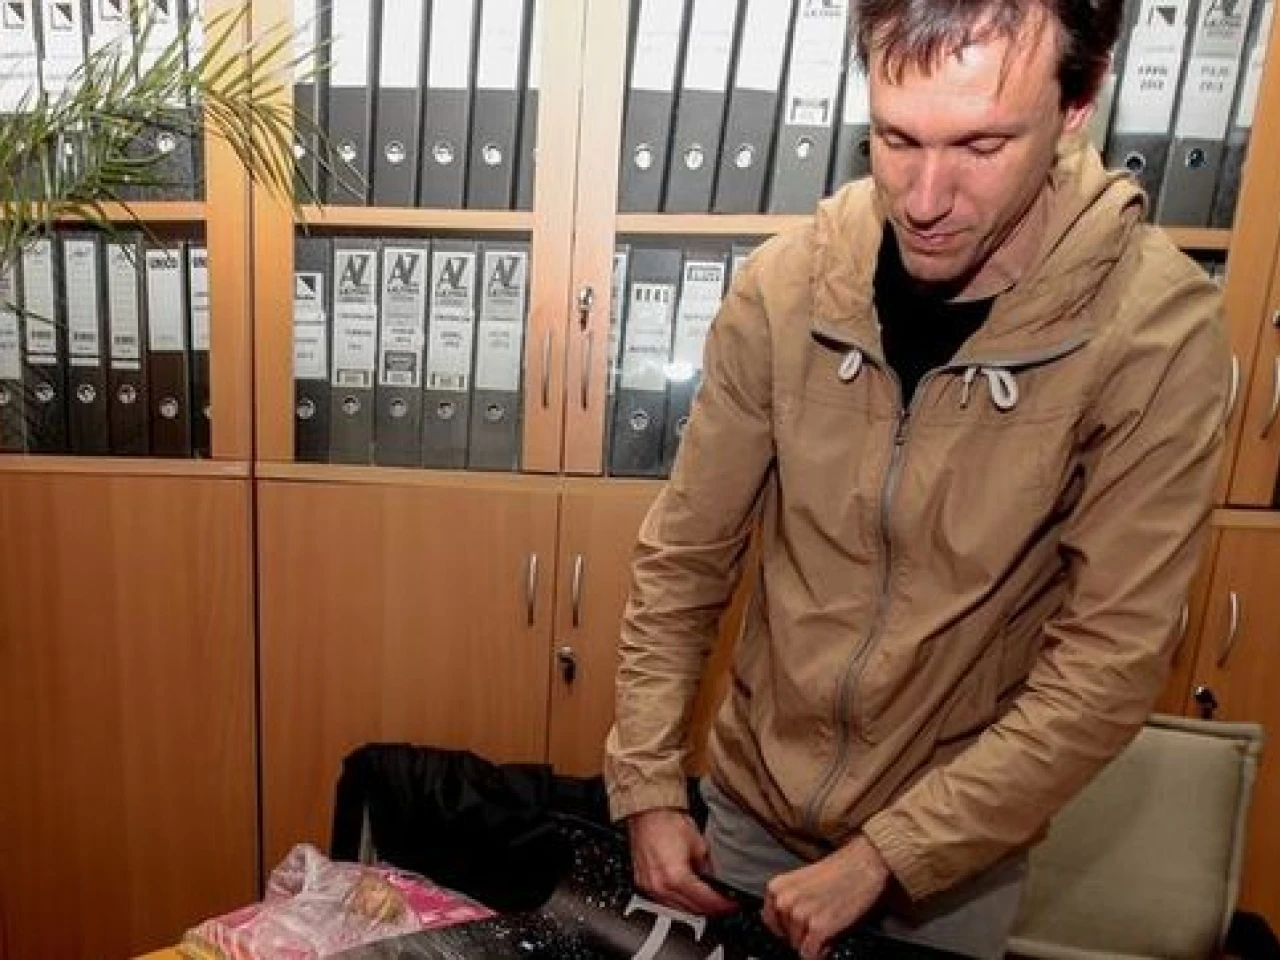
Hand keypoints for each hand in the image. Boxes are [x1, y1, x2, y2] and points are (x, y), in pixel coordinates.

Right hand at [627, 808, 738, 915]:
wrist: (646, 812)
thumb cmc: (668, 821)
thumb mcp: (698, 843)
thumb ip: (708, 867)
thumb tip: (716, 881)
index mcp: (676, 877)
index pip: (705, 901)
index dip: (723, 904)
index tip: (733, 904)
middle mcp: (661, 887)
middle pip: (692, 910)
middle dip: (711, 909)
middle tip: (725, 904)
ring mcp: (650, 888)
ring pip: (678, 909)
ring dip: (695, 908)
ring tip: (709, 902)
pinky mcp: (643, 885)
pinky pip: (665, 902)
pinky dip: (679, 903)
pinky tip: (689, 897)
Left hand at [763, 835, 890, 959]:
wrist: (864, 864)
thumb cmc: (841, 871)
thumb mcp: (803, 883)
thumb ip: (791, 902)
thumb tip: (788, 927)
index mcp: (777, 888)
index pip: (771, 923)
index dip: (788, 929)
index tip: (800, 930)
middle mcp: (784, 901)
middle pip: (786, 937)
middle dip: (803, 936)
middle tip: (820, 924)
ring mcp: (800, 914)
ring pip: (799, 947)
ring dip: (814, 942)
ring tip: (829, 926)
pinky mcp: (818, 927)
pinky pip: (811, 955)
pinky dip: (822, 952)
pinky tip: (831, 938)